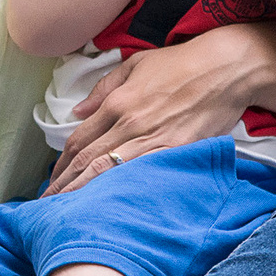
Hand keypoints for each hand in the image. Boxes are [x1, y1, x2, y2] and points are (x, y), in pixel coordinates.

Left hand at [45, 25, 274, 194]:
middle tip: (48, 205)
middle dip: (65, 185)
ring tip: (69, 211)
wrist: (226, 69)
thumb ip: (103, 88)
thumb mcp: (136, 64)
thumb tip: (77, 111)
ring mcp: (153, 140)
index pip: (80, 140)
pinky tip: (111, 204)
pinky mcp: (176, 152)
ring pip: (109, 172)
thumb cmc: (181, 63)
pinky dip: (122, 190)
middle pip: (88, 161)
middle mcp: (130, 124)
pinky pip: (143, 175)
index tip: (52, 178)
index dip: (62, 163)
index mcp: (117, 102)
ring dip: (86, 193)